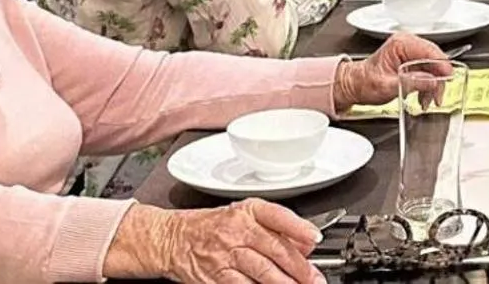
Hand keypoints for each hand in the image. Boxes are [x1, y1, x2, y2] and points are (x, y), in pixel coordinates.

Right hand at [162, 199, 325, 283]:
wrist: (172, 238)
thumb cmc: (210, 226)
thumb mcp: (242, 215)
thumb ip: (274, 226)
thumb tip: (304, 242)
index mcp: (248, 211)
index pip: (278, 216)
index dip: (299, 228)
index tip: (315, 238)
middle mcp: (237, 231)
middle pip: (275, 249)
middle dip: (300, 267)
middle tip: (315, 278)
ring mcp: (226, 255)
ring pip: (263, 272)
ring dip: (285, 283)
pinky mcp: (216, 277)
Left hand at [334, 33, 452, 106]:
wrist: (354, 86)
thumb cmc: (364, 83)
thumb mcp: (387, 86)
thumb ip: (412, 82)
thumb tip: (433, 81)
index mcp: (401, 44)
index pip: (431, 51)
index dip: (442, 67)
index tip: (447, 81)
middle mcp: (407, 44)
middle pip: (435, 59)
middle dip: (439, 79)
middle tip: (438, 96)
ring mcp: (410, 51)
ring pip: (433, 66)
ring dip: (434, 84)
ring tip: (428, 100)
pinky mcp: (411, 60)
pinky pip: (428, 70)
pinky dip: (428, 84)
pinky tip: (424, 96)